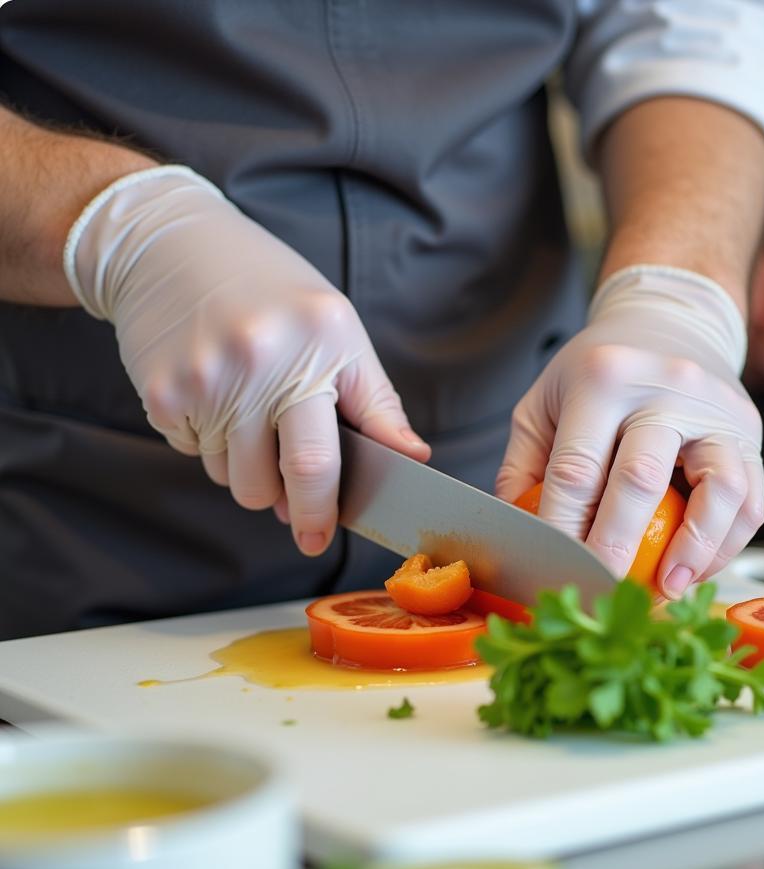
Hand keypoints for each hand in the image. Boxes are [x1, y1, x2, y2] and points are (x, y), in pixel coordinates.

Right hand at [65, 166, 428, 555]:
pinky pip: (195, 454)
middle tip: (290, 502)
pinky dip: (210, 441)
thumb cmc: (270, 291)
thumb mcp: (338, 331)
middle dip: (286, 507)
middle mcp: (258, 364)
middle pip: (268, 486)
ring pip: (232, 478)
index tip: (319, 539)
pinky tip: (214, 394)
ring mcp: (204, 381)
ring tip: (249, 412)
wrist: (170, 244)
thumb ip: (376, 402)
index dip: (320, 512)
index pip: (319, 460)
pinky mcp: (162, 394)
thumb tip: (412, 458)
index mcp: (317, 346)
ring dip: (247, 467)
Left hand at [496, 266, 763, 597]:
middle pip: (642, 479)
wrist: (669, 323)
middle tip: (601, 590)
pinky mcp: (750, 432)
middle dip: (617, 546)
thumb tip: (514, 532)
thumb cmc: (598, 371)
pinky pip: (752, 498)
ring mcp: (716, 409)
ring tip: (668, 587)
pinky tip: (697, 568)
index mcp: (604, 377)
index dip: (563, 527)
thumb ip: (524, 464)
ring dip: (694, 550)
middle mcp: (666, 387)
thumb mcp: (545, 400)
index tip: (554, 568)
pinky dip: (726, 543)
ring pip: (720, 488)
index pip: (577, 468)